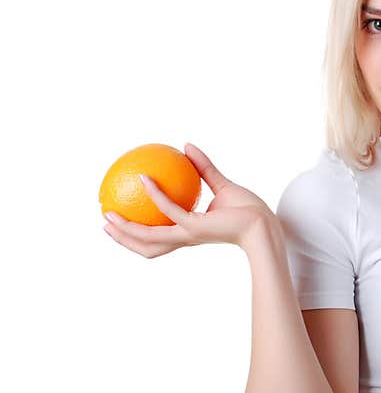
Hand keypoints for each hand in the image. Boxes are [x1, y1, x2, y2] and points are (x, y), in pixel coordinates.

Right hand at [103, 143, 275, 257]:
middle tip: (105, 221)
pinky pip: (169, 209)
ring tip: (108, 214)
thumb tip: (187, 146)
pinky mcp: (196, 226)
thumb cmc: (248, 210)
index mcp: (189, 232)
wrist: (264, 224)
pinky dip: (155, 194)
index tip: (121, 219)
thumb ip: (204, 168)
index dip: (138, 233)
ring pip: (148, 238)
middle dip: (123, 238)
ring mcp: (189, 234)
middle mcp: (185, 237)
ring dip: (126, 228)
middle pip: (146, 246)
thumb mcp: (222, 186)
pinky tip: (145, 178)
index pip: (158, 238)